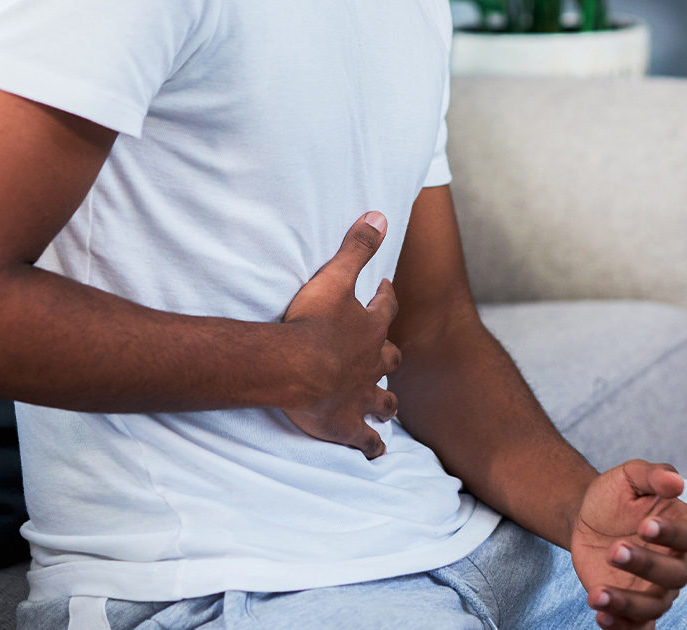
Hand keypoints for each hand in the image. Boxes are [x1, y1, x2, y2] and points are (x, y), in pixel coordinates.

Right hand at [282, 211, 400, 458]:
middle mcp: (373, 364)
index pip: (386, 308)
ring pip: (385, 402)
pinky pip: (366, 440)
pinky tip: (376, 452)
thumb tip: (380, 214)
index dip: (386, 298)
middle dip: (389, 354)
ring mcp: (361, 397)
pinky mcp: (347, 425)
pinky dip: (372, 446)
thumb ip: (357, 246)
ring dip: (386, 402)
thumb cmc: (312, 323)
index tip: (384, 290)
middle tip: (386, 352)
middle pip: (391, 358)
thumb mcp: (335, 277)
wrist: (295, 368)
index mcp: (371, 329)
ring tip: (387, 405)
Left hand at [571, 460, 686, 628]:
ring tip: (597, 594)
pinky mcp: (632, 606)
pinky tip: (601, 618)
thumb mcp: (630, 475)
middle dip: (646, 565)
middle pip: (676, 575)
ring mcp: (655, 588)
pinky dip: (622, 627)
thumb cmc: (615, 495)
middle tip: (614, 550)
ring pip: (655, 606)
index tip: (646, 526)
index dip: (672, 534)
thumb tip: (677, 482)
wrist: (586, 517)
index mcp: (681, 529)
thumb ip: (653, 474)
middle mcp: (675, 563)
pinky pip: (636, 626)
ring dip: (627, 603)